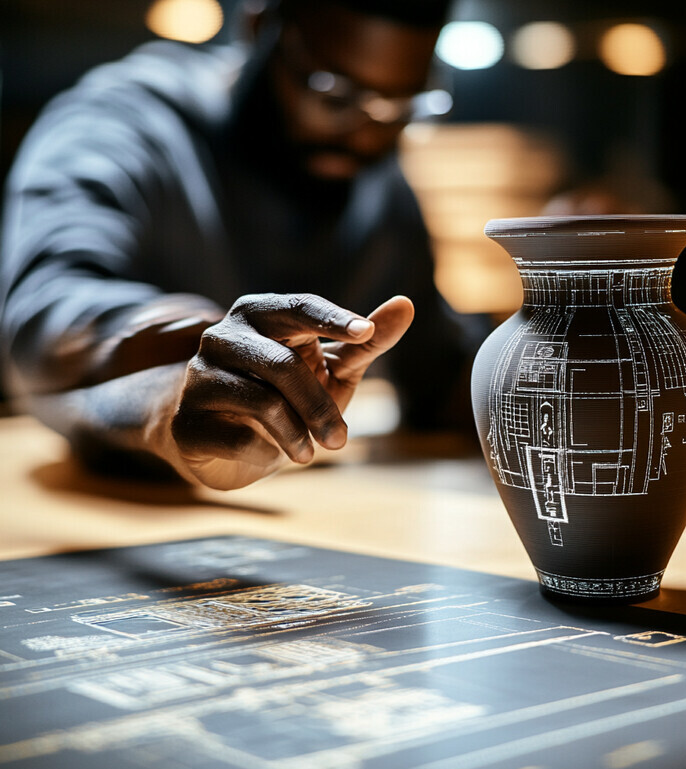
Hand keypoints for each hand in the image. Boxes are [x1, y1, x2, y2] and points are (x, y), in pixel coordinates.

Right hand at [165, 293, 413, 488]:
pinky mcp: (186, 420)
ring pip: (262, 402)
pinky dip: (266, 451)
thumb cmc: (288, 395)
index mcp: (259, 315)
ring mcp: (198, 376)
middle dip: (320, 407)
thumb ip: (365, 341)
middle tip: (341, 441)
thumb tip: (407, 305)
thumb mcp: (331, 368)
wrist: (222, 441)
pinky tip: (269, 454)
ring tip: (310, 454)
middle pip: (282, 365)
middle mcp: (223, 336)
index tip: (365, 332)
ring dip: (298, 435)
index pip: (298, 308)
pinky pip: (238, 435)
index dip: (332, 319)